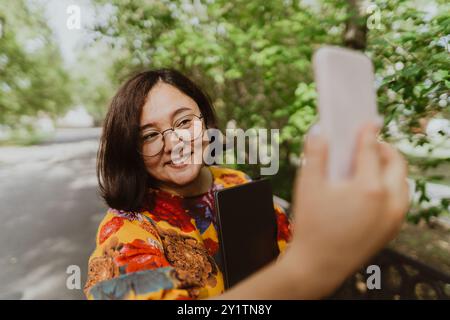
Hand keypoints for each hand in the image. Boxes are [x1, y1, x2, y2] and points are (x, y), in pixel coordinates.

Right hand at [284, 122, 409, 297]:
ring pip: (402, 183)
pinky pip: (400, 200)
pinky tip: (373, 188)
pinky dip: (392, 187)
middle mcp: (389, 202)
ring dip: (392, 169)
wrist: (318, 265)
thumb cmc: (312, 225)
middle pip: (396, 164)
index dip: (368, 133)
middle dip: (385, 149)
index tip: (368, 123)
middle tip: (370, 142)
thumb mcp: (308, 185)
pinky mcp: (392, 230)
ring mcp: (394, 218)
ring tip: (373, 164)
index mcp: (369, 188)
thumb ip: (315, 154)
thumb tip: (319, 131)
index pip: (372, 150)